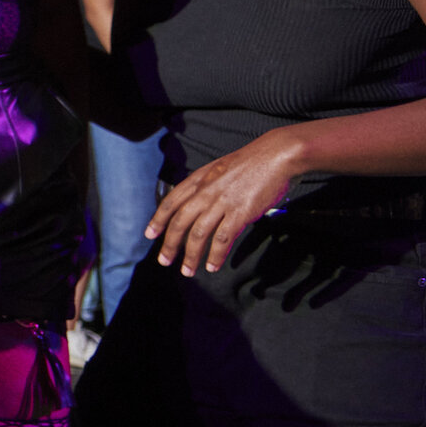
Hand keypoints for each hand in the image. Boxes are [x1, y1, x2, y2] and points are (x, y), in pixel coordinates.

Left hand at [146, 129, 301, 273]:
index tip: (150, 235)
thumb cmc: (250, 163)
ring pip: (198, 234)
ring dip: (191, 256)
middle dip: (170, 244)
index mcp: (198, 180)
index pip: (171, 202)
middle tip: (164, 261)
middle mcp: (205, 192)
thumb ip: (205, 187)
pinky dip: (216, 255)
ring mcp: (222, 203)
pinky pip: (223, 239)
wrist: (276, 155)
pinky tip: (212, 266)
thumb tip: (197, 205)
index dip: (158, 219)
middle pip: (180, 222)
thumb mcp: (217, 170)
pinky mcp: (240, 213)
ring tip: (188, 271)